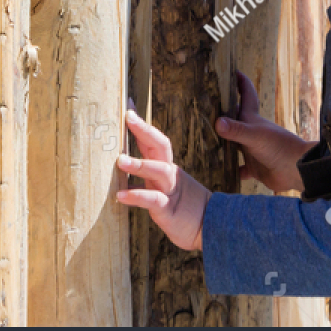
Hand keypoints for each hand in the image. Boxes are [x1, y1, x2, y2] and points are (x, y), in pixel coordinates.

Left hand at [115, 101, 209, 250]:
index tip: (127, 104)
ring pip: (158, 170)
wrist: (211, 227)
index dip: (141, 123)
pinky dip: (136, 196)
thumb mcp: (164, 184)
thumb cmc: (182, 206)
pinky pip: (153, 200)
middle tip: (128, 116)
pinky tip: (120, 196)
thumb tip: (122, 157)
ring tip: (120, 160)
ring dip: (139, 164)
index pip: (154, 139)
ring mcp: (171, 190)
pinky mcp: (170, 210)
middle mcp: (169, 173)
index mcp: (167, 165)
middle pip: (160, 145)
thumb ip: (149, 171)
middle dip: (144, 130)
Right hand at [214, 71, 311, 193]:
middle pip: (235, 119)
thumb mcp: (256, 136)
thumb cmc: (280, 147)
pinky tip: (220, 171)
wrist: (298, 170)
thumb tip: (218, 122)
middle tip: (205, 106)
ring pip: (234, 144)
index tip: (231, 71)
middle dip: (223, 112)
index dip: (240, 82)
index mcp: (253, 119)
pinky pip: (240, 169)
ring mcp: (253, 150)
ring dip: (223, 142)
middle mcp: (252, 132)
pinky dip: (231, 170)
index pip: (246, 95)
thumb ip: (237, 130)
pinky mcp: (255, 168)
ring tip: (205, 140)